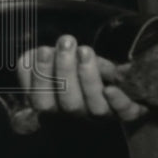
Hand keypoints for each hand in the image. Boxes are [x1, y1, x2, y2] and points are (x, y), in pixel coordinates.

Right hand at [17, 35, 147, 121]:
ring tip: (85, 51)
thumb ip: (48, 61)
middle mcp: (80, 114)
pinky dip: (117, 101)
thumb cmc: (90, 71)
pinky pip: (124, 112)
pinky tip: (110, 89)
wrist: (129, 84)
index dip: (38, 78)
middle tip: (65, 42)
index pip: (41, 100)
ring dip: (87, 77)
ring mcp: (105, 115)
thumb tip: (28, 57)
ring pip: (94, 105)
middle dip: (64, 71)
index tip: (42, 50)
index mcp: (58, 105)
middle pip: (67, 102)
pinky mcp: (129, 112)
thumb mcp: (67, 63)